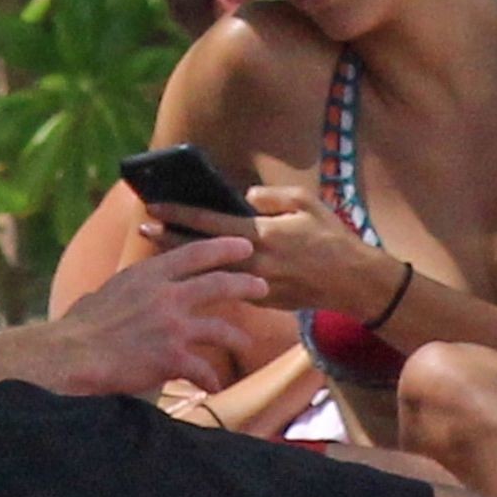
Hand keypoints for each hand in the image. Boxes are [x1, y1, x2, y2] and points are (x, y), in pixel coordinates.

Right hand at [57, 234, 267, 394]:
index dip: (223, 249)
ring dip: (237, 337)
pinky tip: (213, 386)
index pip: (195, 254)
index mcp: (149, 275)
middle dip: (245, 285)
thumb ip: (129, 287)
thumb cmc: (80, 326)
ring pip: (220, 328)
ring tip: (246, 342)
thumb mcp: (108, 291)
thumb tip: (124, 289)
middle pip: (219, 285)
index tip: (243, 246)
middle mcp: (166, 295)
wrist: (73, 355)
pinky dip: (210, 379)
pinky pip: (203, 369)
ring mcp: (172, 326)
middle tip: (262, 287)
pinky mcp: (172, 357)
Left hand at [143, 180, 385, 313]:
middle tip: (143, 227)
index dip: (178, 214)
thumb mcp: (306, 202)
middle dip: (168, 239)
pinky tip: (194, 269)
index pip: (208, 223)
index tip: (154, 207)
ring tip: (159, 248)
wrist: (353, 283)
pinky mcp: (262, 301)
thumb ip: (271, 197)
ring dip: (183, 260)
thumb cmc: (331, 237)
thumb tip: (245, 196)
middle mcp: (253, 262)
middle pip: (199, 251)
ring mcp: (255, 285)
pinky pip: (228, 286)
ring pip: (208, 272)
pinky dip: (209, 276)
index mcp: (261, 234)